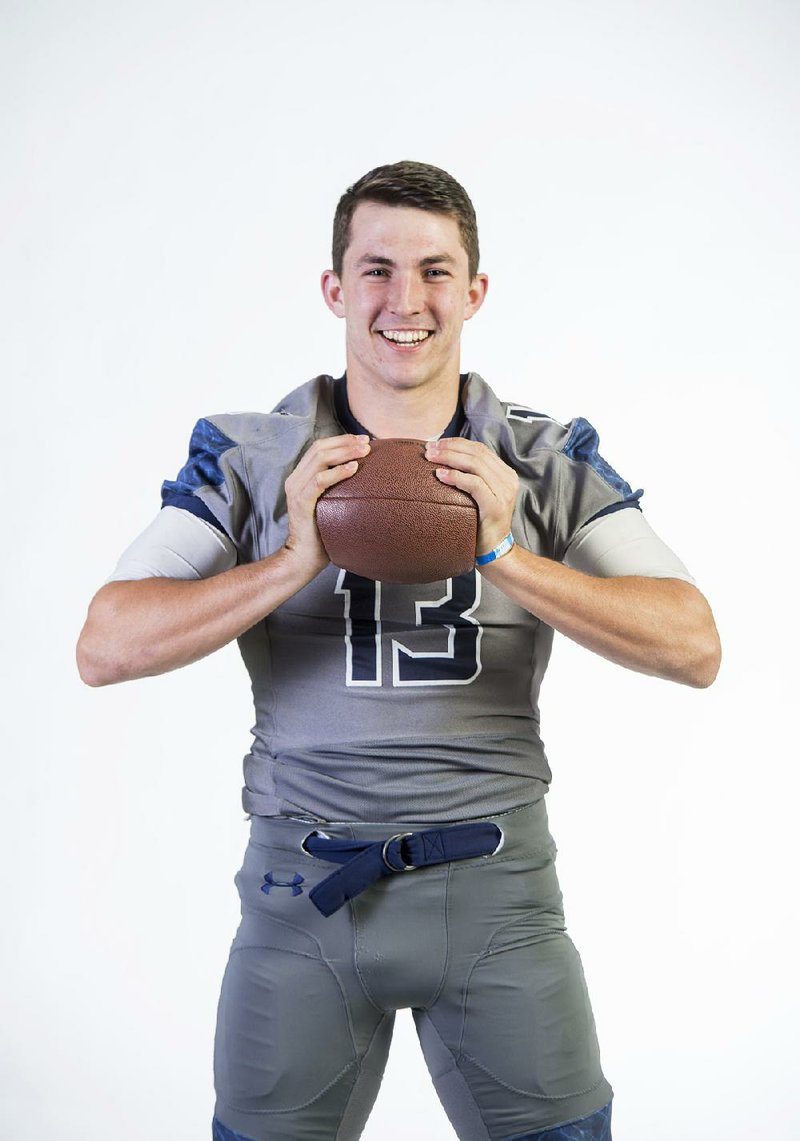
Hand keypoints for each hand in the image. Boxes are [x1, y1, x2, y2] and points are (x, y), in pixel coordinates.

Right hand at [284, 434, 370, 572]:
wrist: (303, 557)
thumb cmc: (321, 533)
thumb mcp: (329, 504)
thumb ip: (337, 487)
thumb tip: (362, 475)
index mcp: (300, 477)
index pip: (319, 448)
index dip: (341, 440)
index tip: (362, 440)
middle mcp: (295, 480)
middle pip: (320, 448)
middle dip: (345, 442)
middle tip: (367, 443)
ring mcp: (296, 490)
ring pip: (320, 459)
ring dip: (344, 452)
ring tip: (364, 452)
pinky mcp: (301, 503)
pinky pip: (319, 481)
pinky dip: (337, 472)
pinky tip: (353, 468)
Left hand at [425, 438, 518, 557]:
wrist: (495, 551)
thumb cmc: (481, 523)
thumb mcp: (480, 495)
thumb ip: (471, 477)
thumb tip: (444, 458)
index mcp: (505, 473)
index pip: (479, 449)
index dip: (456, 443)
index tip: (435, 444)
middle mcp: (508, 479)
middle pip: (476, 453)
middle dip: (450, 448)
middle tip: (428, 449)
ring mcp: (504, 492)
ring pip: (475, 464)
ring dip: (449, 458)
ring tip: (431, 458)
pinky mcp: (496, 506)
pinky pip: (474, 484)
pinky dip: (455, 477)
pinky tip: (440, 475)